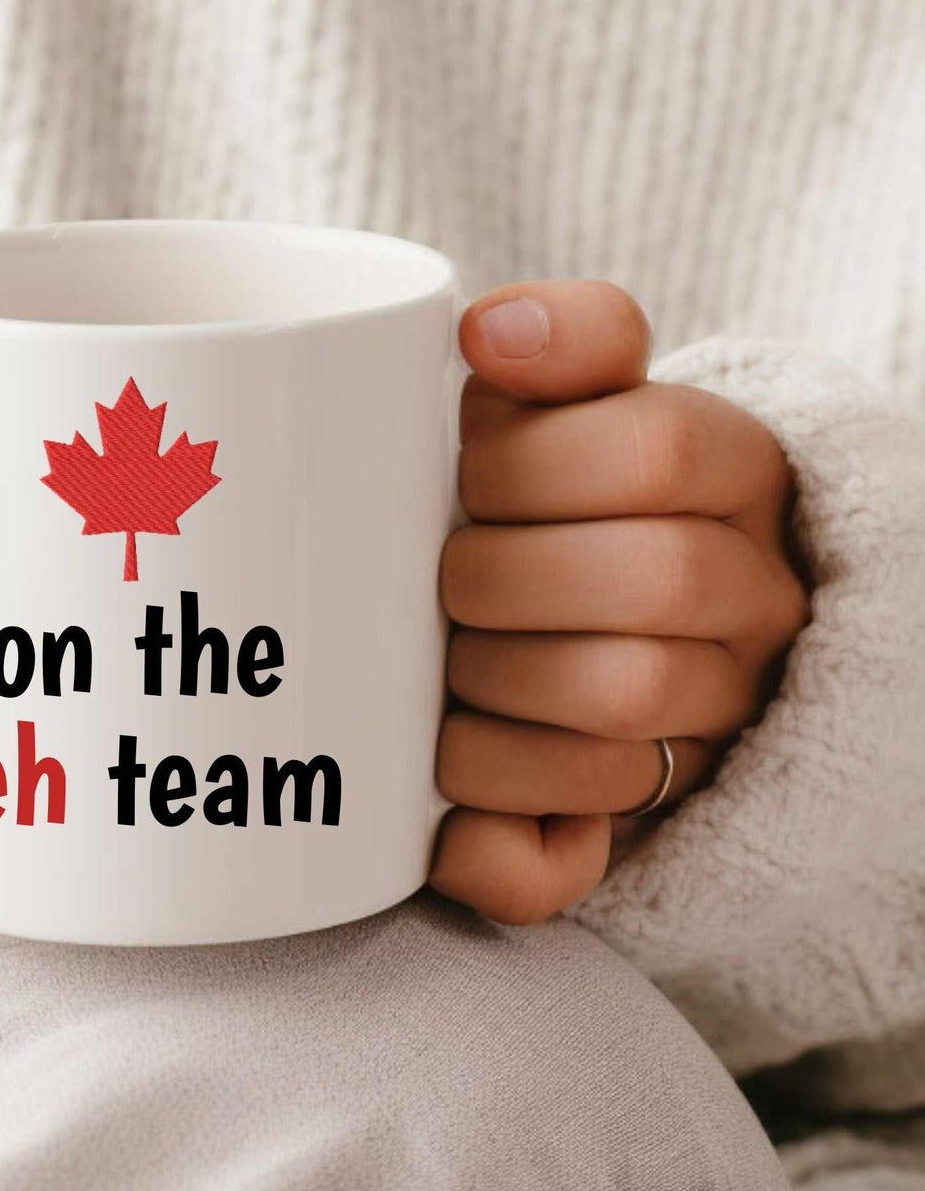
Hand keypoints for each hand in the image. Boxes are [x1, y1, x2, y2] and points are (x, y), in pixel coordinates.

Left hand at [429, 281, 808, 924]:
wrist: (609, 607)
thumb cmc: (556, 485)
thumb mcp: (569, 396)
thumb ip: (558, 339)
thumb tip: (492, 331)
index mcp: (737, 471)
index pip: (662, 447)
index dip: (532, 461)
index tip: (468, 466)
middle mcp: (751, 598)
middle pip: (654, 580)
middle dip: (505, 573)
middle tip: (446, 574)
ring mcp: (712, 720)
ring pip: (626, 709)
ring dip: (494, 686)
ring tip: (442, 663)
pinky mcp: (632, 825)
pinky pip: (573, 858)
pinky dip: (495, 844)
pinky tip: (439, 819)